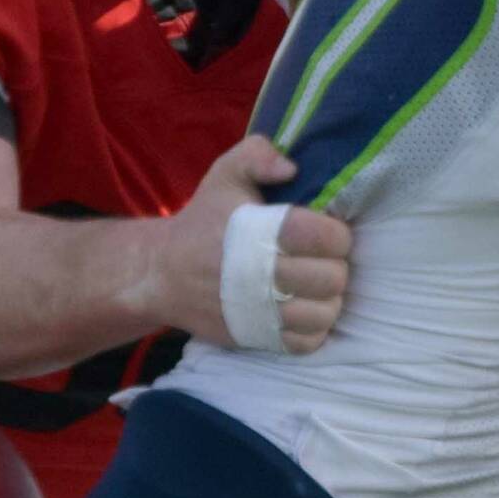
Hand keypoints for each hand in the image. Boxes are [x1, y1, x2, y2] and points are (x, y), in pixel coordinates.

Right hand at [149, 135, 352, 354]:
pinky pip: (306, 343)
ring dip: (328, 298)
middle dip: (335, 265)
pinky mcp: (255, 338)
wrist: (162, 273)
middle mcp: (262, 275)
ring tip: (314, 285)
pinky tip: (303, 308)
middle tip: (320, 258)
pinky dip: (314, 328)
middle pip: (332, 278)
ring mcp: (259, 312)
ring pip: (324, 314)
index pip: (328, 237)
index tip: (324, 231)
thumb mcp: (226, 173)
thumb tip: (291, 168)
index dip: (336, 234)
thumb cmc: (204, 220)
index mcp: (262, 231)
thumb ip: (260, 154)